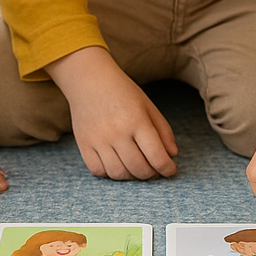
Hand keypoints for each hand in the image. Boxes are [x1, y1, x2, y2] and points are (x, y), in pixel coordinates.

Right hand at [48, 47, 177, 179]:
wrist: (88, 79)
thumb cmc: (121, 90)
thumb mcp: (148, 105)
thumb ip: (163, 130)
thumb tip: (171, 155)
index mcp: (137, 120)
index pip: (156, 156)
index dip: (167, 168)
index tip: (170, 170)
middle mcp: (117, 132)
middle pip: (139, 169)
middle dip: (151, 174)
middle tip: (154, 169)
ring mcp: (98, 140)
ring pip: (118, 174)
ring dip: (131, 176)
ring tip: (136, 166)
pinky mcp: (83, 144)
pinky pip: (98, 171)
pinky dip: (110, 173)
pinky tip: (117, 163)